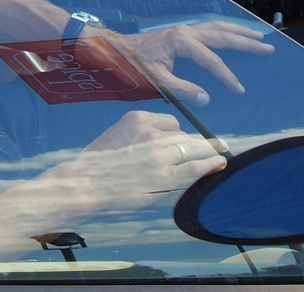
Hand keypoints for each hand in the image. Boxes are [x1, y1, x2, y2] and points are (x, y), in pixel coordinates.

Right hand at [39, 111, 224, 211]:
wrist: (84, 184)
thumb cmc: (96, 165)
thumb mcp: (116, 138)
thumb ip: (138, 136)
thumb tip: (162, 143)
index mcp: (136, 119)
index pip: (170, 123)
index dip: (177, 136)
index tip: (182, 144)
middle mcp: (150, 132)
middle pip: (185, 136)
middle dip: (199, 143)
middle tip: (218, 144)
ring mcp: (159, 154)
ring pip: (192, 148)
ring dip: (205, 154)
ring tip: (219, 156)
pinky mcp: (165, 177)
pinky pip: (194, 167)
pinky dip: (210, 164)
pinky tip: (219, 163)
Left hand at [83, 21, 273, 105]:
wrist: (115, 49)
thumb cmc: (133, 65)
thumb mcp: (156, 80)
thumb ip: (182, 89)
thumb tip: (205, 98)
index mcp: (182, 41)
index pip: (212, 60)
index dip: (227, 76)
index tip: (240, 89)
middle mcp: (186, 31)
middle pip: (223, 35)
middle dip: (246, 42)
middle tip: (268, 48)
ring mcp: (184, 28)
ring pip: (218, 27)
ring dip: (239, 31)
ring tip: (259, 37)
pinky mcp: (182, 31)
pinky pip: (210, 28)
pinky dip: (226, 29)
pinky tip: (235, 34)